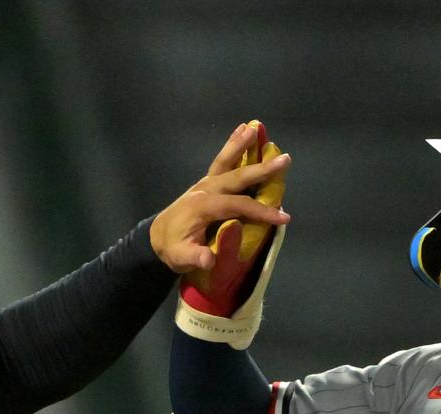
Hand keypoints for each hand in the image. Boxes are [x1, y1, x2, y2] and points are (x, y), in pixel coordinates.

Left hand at [150, 122, 290, 273]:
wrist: (155, 237)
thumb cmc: (172, 248)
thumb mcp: (181, 258)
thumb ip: (195, 257)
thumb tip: (208, 259)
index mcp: (203, 206)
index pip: (238, 205)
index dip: (260, 211)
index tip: (283, 217)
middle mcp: (205, 189)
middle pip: (237, 176)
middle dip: (261, 169)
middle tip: (284, 159)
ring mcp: (205, 182)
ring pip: (226, 161)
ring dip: (241, 144)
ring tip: (255, 127)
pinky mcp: (206, 181)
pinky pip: (221, 160)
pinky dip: (232, 145)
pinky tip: (242, 130)